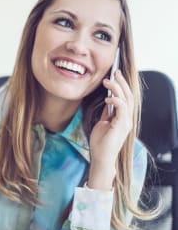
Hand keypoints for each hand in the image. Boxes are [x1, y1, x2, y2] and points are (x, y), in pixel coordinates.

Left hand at [88, 70, 133, 189]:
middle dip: (122, 82)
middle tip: (115, 71)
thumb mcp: (102, 123)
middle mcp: (127, 119)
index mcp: (123, 118)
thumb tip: (106, 102)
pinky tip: (107, 97)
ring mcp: (126, 122)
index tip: (115, 75)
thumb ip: (107, 113)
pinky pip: (121, 108)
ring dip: (117, 88)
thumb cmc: (100, 142)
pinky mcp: (121, 125)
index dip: (122, 86)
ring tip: (107, 81)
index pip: (126, 98)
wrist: (100, 157)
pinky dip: (115, 100)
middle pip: (128, 96)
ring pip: (126, 100)